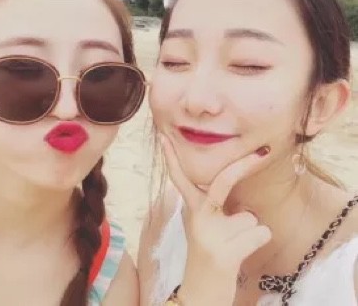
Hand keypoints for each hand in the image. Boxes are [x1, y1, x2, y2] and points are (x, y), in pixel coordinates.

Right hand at [160, 134, 271, 304]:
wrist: (200, 295)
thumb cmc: (210, 255)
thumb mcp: (204, 228)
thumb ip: (214, 208)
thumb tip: (241, 197)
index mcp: (192, 210)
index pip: (179, 178)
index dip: (171, 157)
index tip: (164, 136)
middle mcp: (197, 219)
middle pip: (222, 182)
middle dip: (243, 166)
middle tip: (261, 152)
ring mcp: (210, 235)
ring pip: (250, 217)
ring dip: (251, 230)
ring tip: (234, 246)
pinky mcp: (225, 252)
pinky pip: (260, 233)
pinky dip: (258, 242)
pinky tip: (240, 255)